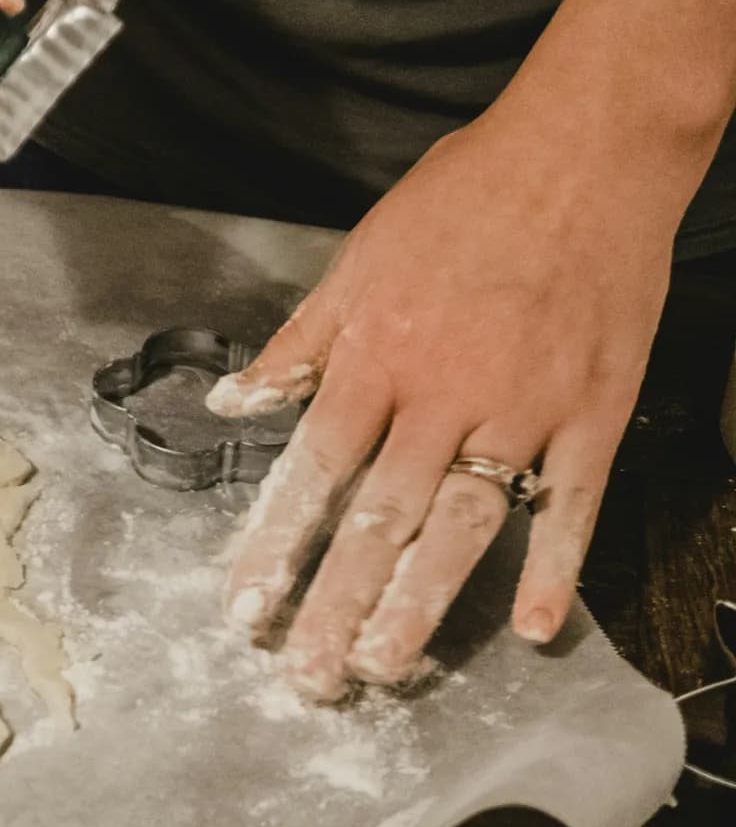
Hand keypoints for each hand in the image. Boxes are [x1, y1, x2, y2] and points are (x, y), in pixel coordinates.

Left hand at [209, 111, 680, 701]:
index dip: (278, 544)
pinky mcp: (595, 410)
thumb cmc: (463, 198)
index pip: (313, 470)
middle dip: (339, 602)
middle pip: (381, 517)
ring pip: (466, 524)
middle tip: (310, 676)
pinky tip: (539, 628)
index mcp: (377, 356)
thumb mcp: (358, 259)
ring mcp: (526, 407)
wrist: (585, 150)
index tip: (246, 609)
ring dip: (425, 603)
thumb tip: (232, 402)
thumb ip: (297, 344)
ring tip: (388, 665)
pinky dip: (557, 565)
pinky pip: (573, 501)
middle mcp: (445, 392)